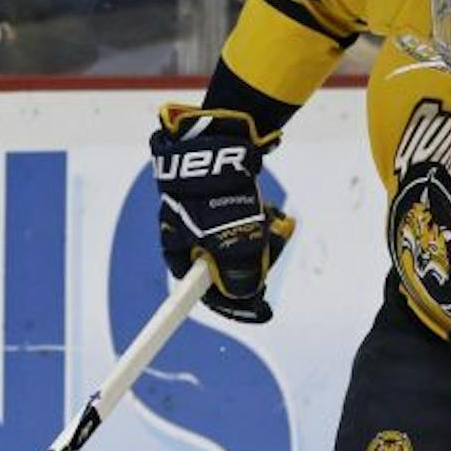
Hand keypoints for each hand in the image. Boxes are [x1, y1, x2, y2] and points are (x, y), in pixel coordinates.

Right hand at [150, 104, 286, 322]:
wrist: (220, 137)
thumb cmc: (218, 192)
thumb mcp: (233, 244)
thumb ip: (241, 278)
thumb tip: (247, 298)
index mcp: (176, 247)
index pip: (202, 292)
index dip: (233, 306)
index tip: (260, 313)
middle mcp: (185, 231)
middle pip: (224, 266)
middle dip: (254, 262)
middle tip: (274, 252)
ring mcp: (201, 212)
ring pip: (238, 240)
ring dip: (261, 237)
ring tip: (274, 223)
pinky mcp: (218, 194)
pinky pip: (243, 218)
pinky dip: (259, 218)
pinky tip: (270, 210)